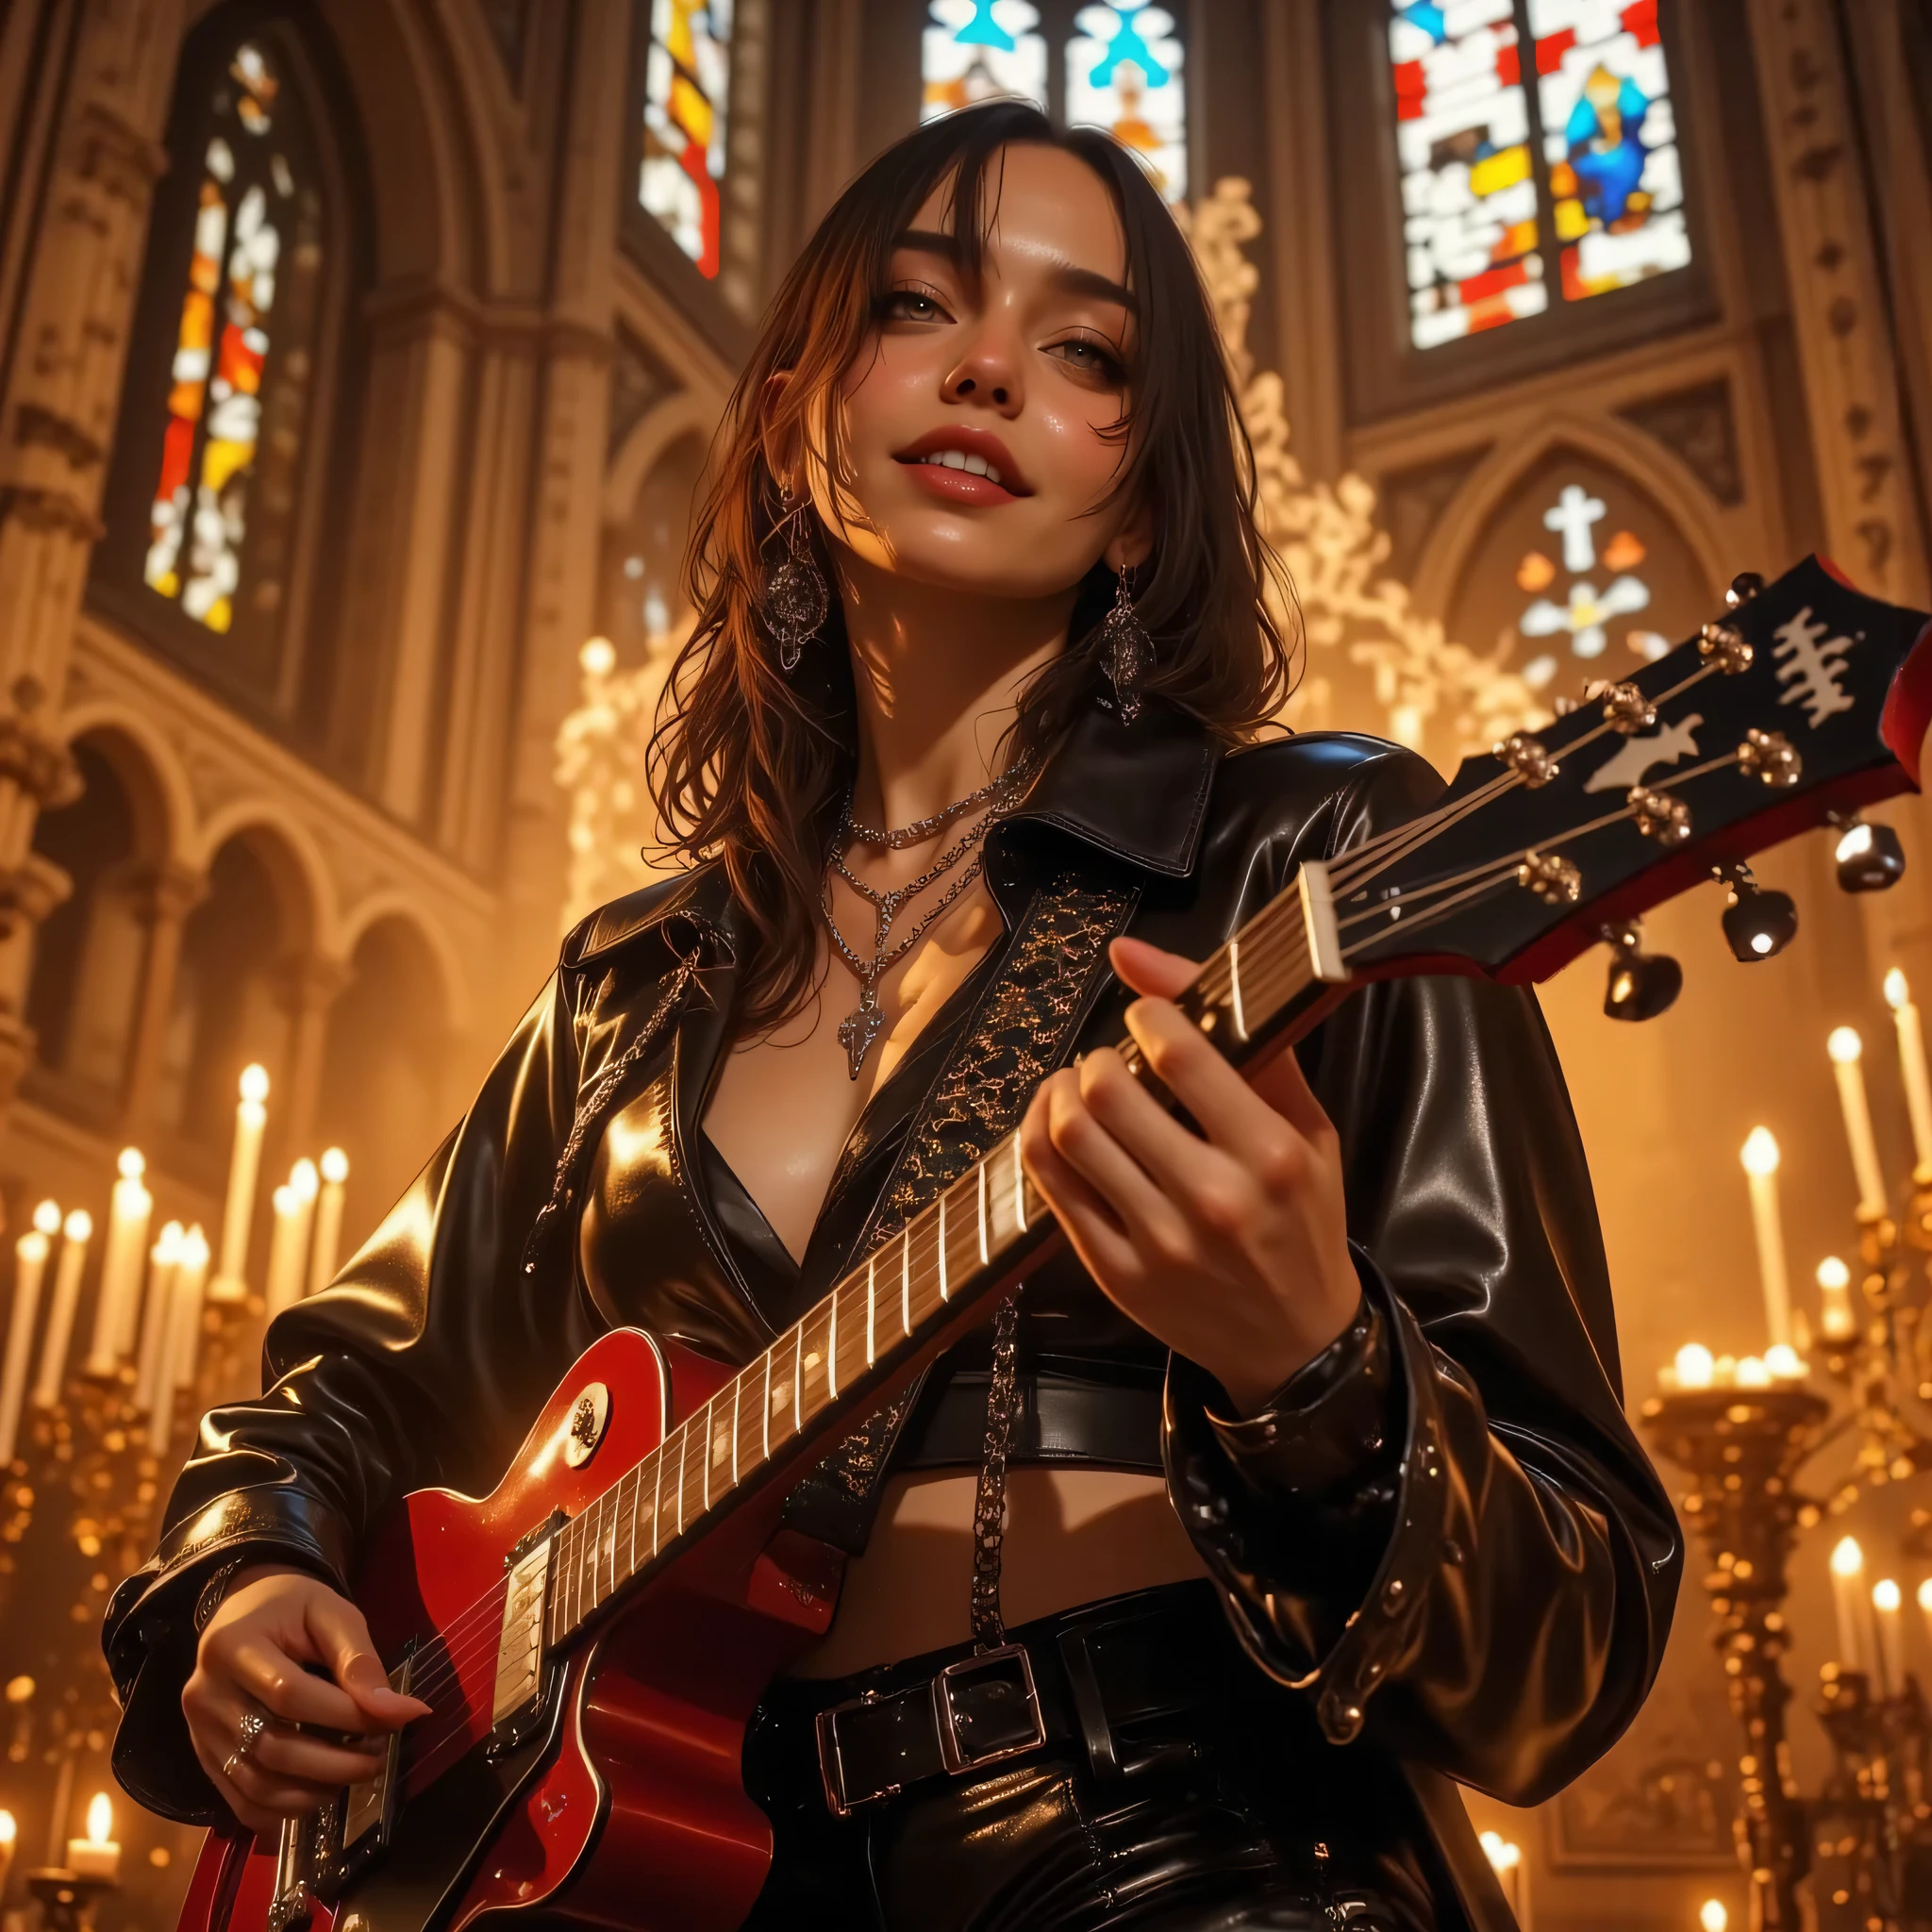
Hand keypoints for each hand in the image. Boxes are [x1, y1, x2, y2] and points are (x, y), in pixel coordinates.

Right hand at [183, 1565, 431, 1838]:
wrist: (243, 1610)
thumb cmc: (292, 1607)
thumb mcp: (332, 1613)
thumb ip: (359, 1660)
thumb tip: (396, 1712)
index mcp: (233, 1646)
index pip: (289, 1694)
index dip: (344, 1715)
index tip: (393, 1721)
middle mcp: (204, 1694)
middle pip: (270, 1747)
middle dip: (334, 1763)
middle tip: (378, 1760)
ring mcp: (197, 1731)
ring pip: (254, 1784)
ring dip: (312, 1793)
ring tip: (355, 1775)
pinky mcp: (203, 1756)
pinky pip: (240, 1799)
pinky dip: (283, 1810)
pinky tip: (320, 1796)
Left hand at [1019, 935, 1358, 1413]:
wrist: (1296, 1342)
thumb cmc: (1302, 1217)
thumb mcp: (1304, 1125)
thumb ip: (1242, 1035)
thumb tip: (1136, 955)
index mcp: (1271, 1156)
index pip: (1180, 1054)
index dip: (1146, 1015)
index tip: (1146, 1020)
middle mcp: (1214, 1200)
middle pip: (1108, 1090)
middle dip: (1099, 1058)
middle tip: (1112, 1063)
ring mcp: (1158, 1243)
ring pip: (1069, 1134)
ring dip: (1061, 1092)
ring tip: (1081, 1088)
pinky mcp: (1115, 1272)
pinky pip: (1050, 1184)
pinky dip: (1040, 1135)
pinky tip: (1059, 1123)